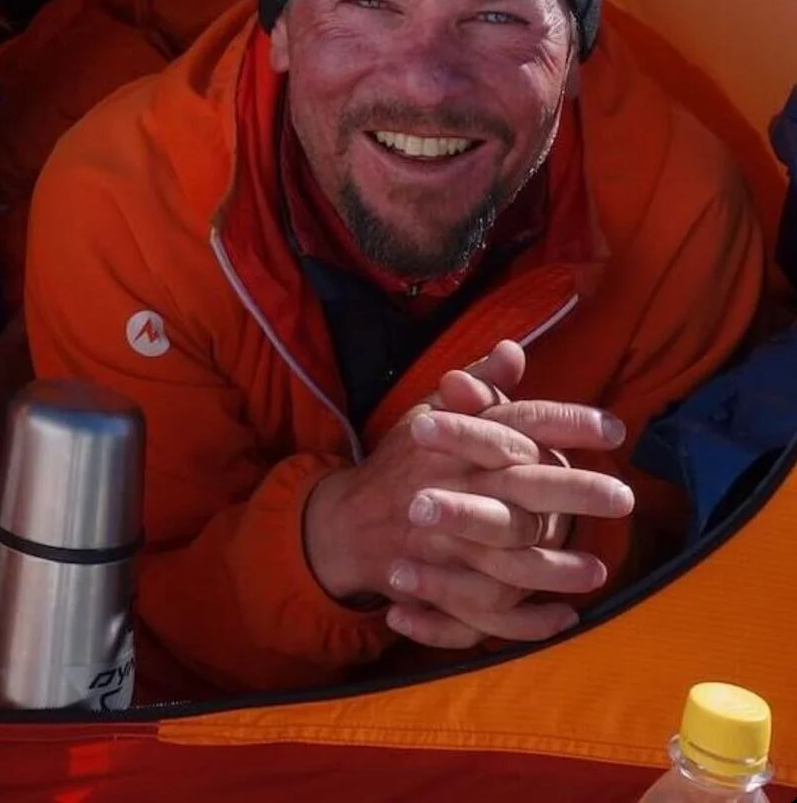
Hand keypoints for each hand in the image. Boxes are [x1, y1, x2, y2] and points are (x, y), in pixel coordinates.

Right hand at [303, 346, 632, 645]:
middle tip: (623, 495)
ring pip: (504, 557)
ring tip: (599, 568)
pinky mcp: (439, 587)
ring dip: (553, 566)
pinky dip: (524, 621)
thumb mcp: (430, 411)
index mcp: (454, 440)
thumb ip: (477, 385)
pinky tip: (562, 618)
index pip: (514, 425)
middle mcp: (451, 487)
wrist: (348, 523)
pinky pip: (484, 612)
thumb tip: (514, 349)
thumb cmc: (403, 462)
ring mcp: (444, 543)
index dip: (563, 423)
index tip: (613, 428)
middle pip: (517, 488)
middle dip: (570, 491)